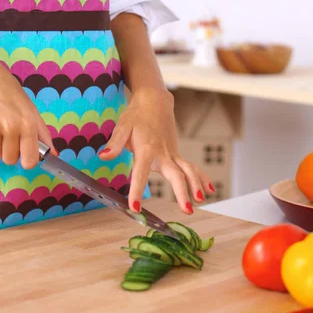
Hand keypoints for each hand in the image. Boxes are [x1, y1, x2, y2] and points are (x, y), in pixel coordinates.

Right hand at [0, 48, 57, 168]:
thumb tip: (54, 154)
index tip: (25, 153)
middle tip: (9, 134)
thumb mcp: (30, 108)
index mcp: (29, 123)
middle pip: (10, 160)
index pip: (30, 160)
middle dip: (10, 151)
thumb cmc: (8, 89)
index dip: (28, 160)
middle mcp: (12, 127)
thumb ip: (41, 133)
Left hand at [98, 88, 214, 214]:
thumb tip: (103, 156)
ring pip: (188, 170)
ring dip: (196, 185)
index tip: (135, 208)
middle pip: (175, 174)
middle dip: (182, 192)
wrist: (155, 101)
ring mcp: (172, 153)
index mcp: (146, 149)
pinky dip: (201, 177)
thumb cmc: (136, 115)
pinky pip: (191, 166)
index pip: (141, 173)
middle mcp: (162, 153)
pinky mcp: (176, 153)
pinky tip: (208, 189)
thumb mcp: (122, 127)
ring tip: (200, 201)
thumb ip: (115, 144)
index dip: (138, 191)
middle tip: (187, 210)